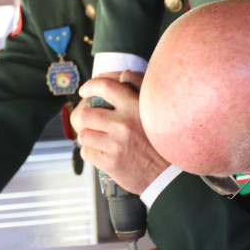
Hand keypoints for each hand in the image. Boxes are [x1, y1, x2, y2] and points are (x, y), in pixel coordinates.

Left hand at [70, 70, 169, 194]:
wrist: (167, 175)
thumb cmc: (159, 142)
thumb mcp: (153, 112)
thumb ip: (140, 89)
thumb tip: (124, 74)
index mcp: (134, 107)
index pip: (105, 87)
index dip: (90, 86)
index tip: (85, 91)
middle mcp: (123, 124)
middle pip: (84, 114)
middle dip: (82, 118)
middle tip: (88, 122)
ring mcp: (115, 144)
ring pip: (83, 135)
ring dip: (87, 137)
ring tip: (98, 139)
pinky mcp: (111, 162)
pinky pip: (87, 153)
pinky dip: (91, 152)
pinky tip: (102, 152)